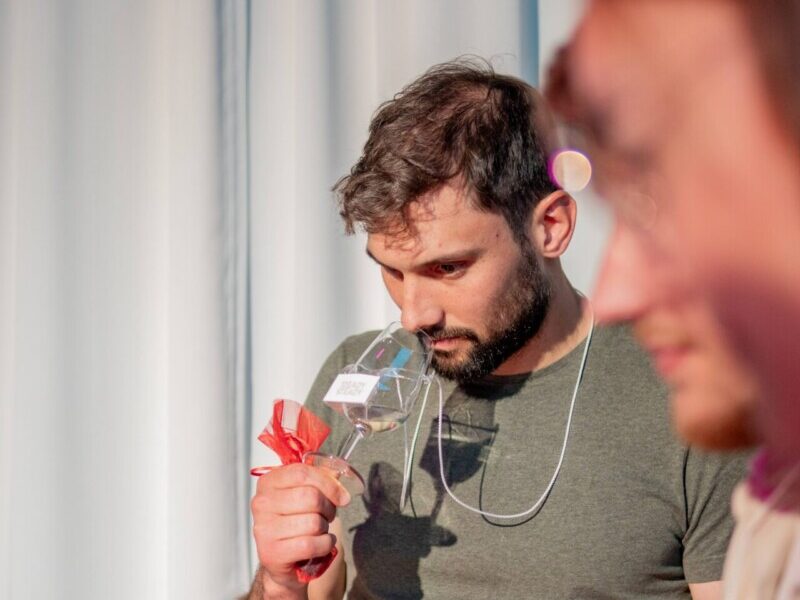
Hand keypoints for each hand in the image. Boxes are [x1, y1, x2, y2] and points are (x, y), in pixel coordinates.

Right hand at [251, 463, 350, 591]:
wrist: (280, 559)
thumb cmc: (294, 521)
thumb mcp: (303, 495)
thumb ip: (319, 479)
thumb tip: (338, 472)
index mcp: (268, 482)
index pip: (302, 473)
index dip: (328, 484)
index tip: (342, 496)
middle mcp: (262, 503)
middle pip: (311, 497)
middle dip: (328, 508)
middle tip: (328, 516)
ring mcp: (264, 528)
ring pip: (313, 522)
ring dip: (325, 528)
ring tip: (318, 531)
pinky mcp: (272, 553)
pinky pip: (311, 544)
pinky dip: (325, 545)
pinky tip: (321, 544)